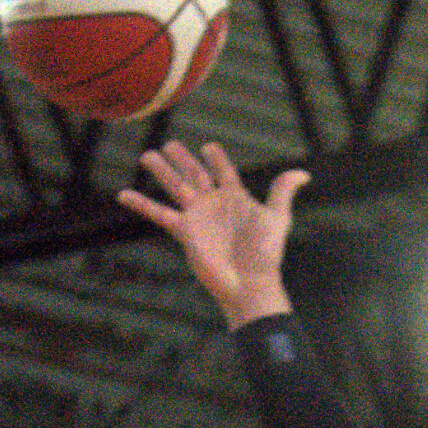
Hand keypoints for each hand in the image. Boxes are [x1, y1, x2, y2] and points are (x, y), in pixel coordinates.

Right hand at [116, 140, 307, 324]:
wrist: (249, 283)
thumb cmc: (266, 254)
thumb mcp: (277, 218)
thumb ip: (283, 192)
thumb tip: (303, 173)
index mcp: (236, 198)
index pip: (224, 171)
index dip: (217, 159)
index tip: (209, 147)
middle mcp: (214, 205)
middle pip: (195, 174)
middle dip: (183, 159)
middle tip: (169, 144)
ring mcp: (197, 217)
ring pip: (176, 187)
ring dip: (162, 171)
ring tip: (147, 154)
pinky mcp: (185, 231)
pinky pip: (159, 214)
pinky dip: (142, 204)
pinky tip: (123, 194)